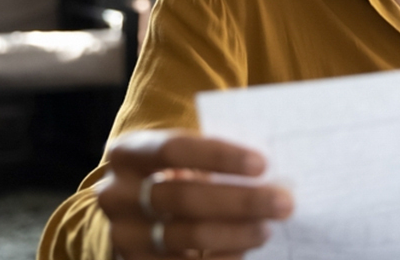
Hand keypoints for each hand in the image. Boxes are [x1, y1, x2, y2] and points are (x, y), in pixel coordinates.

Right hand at [96, 130, 292, 258]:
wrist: (135, 212)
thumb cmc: (175, 173)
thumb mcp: (184, 157)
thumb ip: (215, 157)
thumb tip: (273, 169)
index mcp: (128, 153)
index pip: (173, 149)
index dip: (218, 156)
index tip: (262, 165)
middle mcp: (116, 194)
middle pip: (184, 197)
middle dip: (240, 201)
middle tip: (283, 203)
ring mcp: (123, 234)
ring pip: (185, 236)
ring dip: (235, 234)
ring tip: (266, 228)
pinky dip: (220, 259)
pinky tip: (244, 251)